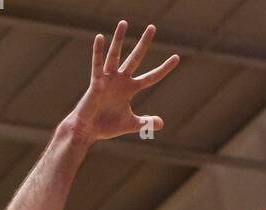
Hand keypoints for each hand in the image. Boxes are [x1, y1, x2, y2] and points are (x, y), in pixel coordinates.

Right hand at [70, 22, 179, 143]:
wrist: (89, 130)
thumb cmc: (107, 126)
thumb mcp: (131, 124)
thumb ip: (145, 122)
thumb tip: (161, 123)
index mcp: (130, 89)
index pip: (151, 77)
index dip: (163, 68)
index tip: (176, 58)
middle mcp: (121, 80)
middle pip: (135, 58)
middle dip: (144, 43)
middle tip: (152, 27)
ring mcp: (108, 79)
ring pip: (115, 55)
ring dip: (118, 39)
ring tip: (124, 23)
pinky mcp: (96, 82)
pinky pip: (97, 64)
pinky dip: (98, 51)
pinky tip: (100, 37)